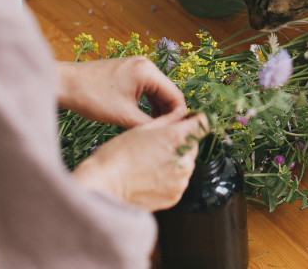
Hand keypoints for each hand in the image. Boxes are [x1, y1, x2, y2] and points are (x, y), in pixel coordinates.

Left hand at [57, 57, 185, 128]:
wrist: (63, 84)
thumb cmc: (90, 97)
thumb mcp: (123, 116)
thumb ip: (149, 124)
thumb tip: (167, 133)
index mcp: (148, 71)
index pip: (175, 95)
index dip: (179, 116)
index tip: (176, 134)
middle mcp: (145, 65)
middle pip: (168, 93)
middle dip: (168, 114)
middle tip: (165, 135)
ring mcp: (136, 67)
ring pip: (156, 92)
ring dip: (158, 110)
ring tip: (154, 130)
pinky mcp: (127, 72)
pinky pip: (145, 90)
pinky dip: (147, 104)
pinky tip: (143, 119)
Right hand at [72, 111, 208, 210]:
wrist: (104, 186)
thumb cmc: (117, 155)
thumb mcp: (141, 129)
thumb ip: (167, 120)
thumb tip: (182, 113)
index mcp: (176, 138)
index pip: (203, 124)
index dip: (197, 120)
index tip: (190, 121)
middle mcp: (184, 160)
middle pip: (194, 144)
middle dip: (182, 141)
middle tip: (159, 143)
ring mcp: (181, 180)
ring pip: (186, 163)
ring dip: (176, 159)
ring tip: (151, 162)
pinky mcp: (175, 196)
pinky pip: (179, 181)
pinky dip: (170, 177)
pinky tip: (151, 175)